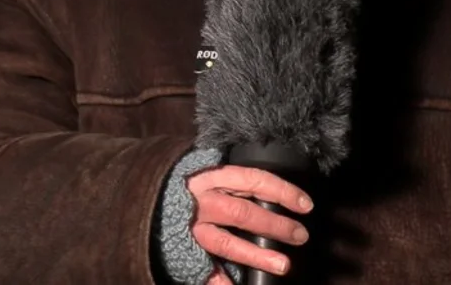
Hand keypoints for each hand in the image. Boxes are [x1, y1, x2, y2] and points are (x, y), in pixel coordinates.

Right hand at [186, 164, 311, 280]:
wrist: (144, 195)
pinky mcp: (182, 248)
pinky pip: (204, 268)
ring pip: (226, 242)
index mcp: (210, 178)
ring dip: (256, 255)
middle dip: (275, 225)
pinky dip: (220, 280)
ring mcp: (190, 227)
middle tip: (300, 236)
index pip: (253, 180)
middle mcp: (201, 201)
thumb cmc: (183, 187)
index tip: (306, 205)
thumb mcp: (206, 175)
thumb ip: (234, 183)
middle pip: (243, 213)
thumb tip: (273, 193)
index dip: (282, 192)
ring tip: (282, 265)